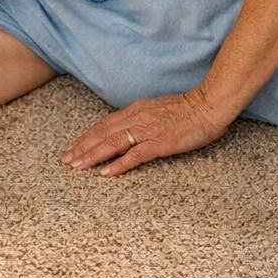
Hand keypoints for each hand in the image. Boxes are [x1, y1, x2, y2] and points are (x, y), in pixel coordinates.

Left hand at [61, 91, 229, 176]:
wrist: (210, 104)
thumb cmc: (191, 108)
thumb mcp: (160, 108)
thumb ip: (143, 117)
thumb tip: (131, 127)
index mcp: (137, 110)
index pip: (105, 124)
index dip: (86, 136)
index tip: (73, 147)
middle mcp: (138, 118)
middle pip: (103, 134)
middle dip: (82, 148)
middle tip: (66, 160)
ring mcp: (149, 131)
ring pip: (113, 144)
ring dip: (92, 156)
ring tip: (77, 166)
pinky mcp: (161, 142)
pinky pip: (135, 155)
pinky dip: (119, 164)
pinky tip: (106, 173)